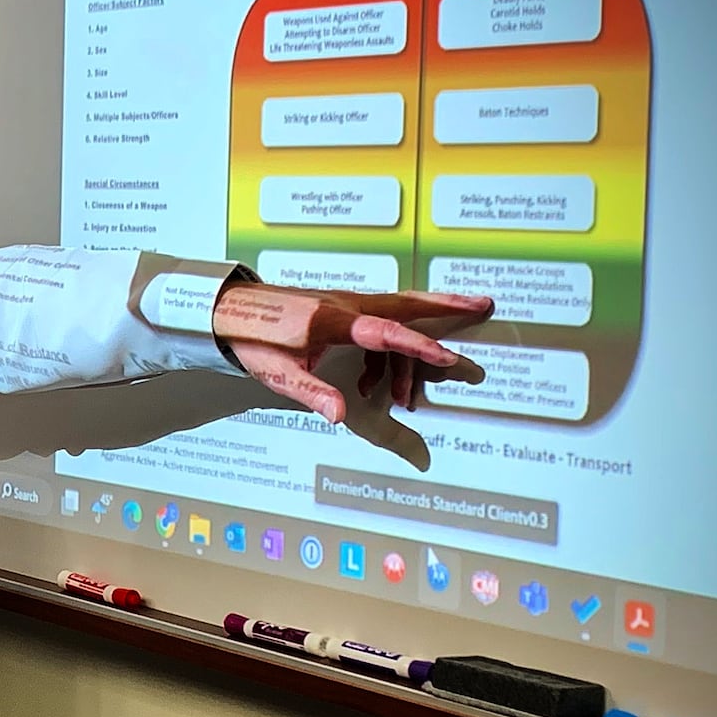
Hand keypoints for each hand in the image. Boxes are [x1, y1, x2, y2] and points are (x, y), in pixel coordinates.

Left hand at [212, 283, 492, 423]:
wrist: (229, 310)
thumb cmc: (253, 342)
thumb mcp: (278, 373)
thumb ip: (312, 393)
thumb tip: (342, 416)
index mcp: (332, 322)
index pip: (386, 335)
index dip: (419, 349)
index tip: (450, 359)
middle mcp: (345, 305)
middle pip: (405, 304)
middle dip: (447, 307)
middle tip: (487, 305)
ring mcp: (345, 301)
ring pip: (399, 304)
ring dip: (433, 313)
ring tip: (462, 333)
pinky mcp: (341, 304)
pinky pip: (384, 311)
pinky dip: (403, 328)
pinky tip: (394, 363)